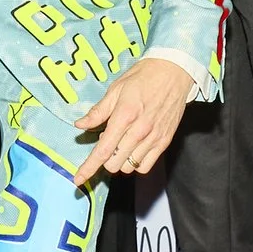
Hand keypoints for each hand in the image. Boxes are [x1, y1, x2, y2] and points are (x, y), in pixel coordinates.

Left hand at [73, 56, 193, 186]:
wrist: (174, 72)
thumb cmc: (143, 77)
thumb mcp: (116, 89)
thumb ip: (98, 112)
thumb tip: (80, 125)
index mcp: (124, 116)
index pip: (103, 150)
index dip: (88, 168)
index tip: (78, 179)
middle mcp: (139, 131)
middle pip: (114, 163)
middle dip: (105, 157)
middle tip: (108, 138)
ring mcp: (153, 138)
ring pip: (129, 167)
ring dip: (120, 160)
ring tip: (122, 141)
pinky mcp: (164, 141)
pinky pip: (145, 166)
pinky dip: (135, 163)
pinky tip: (134, 148)